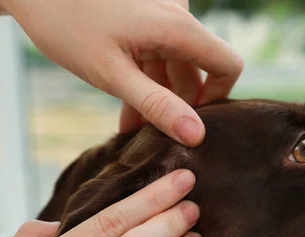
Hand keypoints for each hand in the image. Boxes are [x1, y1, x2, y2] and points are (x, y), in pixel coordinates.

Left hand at [5, 0, 242, 145]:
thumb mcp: (113, 74)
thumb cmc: (66, 24)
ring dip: (158, 101)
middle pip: (198, 71)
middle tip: (157, 138)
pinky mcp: (143, 24)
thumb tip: (196, 135)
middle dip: (179, 106)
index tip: (193, 121)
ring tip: (136, 135)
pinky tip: (127, 115)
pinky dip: (145, 85)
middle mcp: (176, 19)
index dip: (218, 97)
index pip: (228, 65)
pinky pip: (156, 59)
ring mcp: (159, 20)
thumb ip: (157, 105)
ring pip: (174, 69)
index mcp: (178, 27)